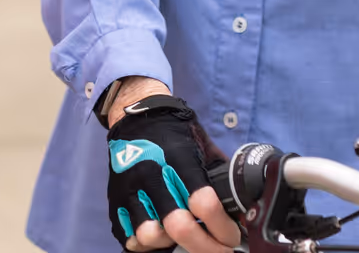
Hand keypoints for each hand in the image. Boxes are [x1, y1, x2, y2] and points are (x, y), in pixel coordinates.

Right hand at [106, 94, 240, 252]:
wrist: (136, 118)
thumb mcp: (203, 147)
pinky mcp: (116, 201)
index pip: (204, 203)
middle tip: (219, 249)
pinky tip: (162, 237)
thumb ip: (220, 177)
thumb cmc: (174, 134)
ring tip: (184, 239)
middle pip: (179, 226)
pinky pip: (129, 238)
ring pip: (150, 236)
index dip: (223, 227)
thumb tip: (242, 210)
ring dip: (171, 243)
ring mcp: (131, 190)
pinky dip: (148, 244)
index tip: (233, 236)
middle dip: (205, 247)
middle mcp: (152, 174)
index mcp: (179, 159)